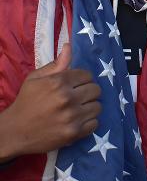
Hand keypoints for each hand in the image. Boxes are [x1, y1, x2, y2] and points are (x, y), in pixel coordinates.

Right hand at [1, 43, 100, 160]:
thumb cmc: (26, 101)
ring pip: (97, 106)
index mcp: (59, 82)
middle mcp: (68, 98)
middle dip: (89, 91)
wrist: (15, 131)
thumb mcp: (36, 78)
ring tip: (80, 107)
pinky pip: (95, 123)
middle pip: (95, 89)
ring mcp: (72, 117)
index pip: (87, 75)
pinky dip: (89, 121)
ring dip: (90, 106)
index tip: (77, 84)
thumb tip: (69, 46)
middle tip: (80, 95)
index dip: (83, 78)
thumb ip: (56, 63)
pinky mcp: (74, 134)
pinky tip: (79, 119)